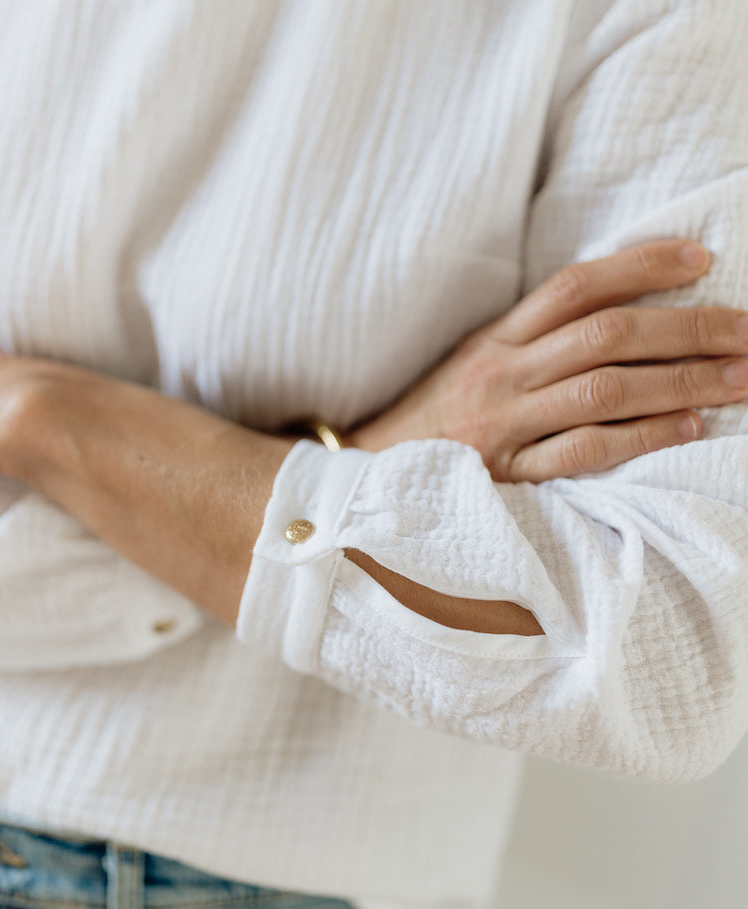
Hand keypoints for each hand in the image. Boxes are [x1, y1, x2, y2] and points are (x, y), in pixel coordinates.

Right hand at [347, 241, 747, 480]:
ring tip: (738, 379)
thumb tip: (616, 311)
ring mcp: (506, 423)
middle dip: (686, 330)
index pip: (575, 286)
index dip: (640, 265)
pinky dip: (640, 438)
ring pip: (603, 390)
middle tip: (747, 332)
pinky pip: (582, 452)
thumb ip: (534, 336)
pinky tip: (686, 429)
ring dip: (680, 382)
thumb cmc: (437, 413)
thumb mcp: (477, 359)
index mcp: (497, 337)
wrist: (373, 470)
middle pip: (605, 335)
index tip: (700, 259)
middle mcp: (503, 373)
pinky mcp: (509, 473)